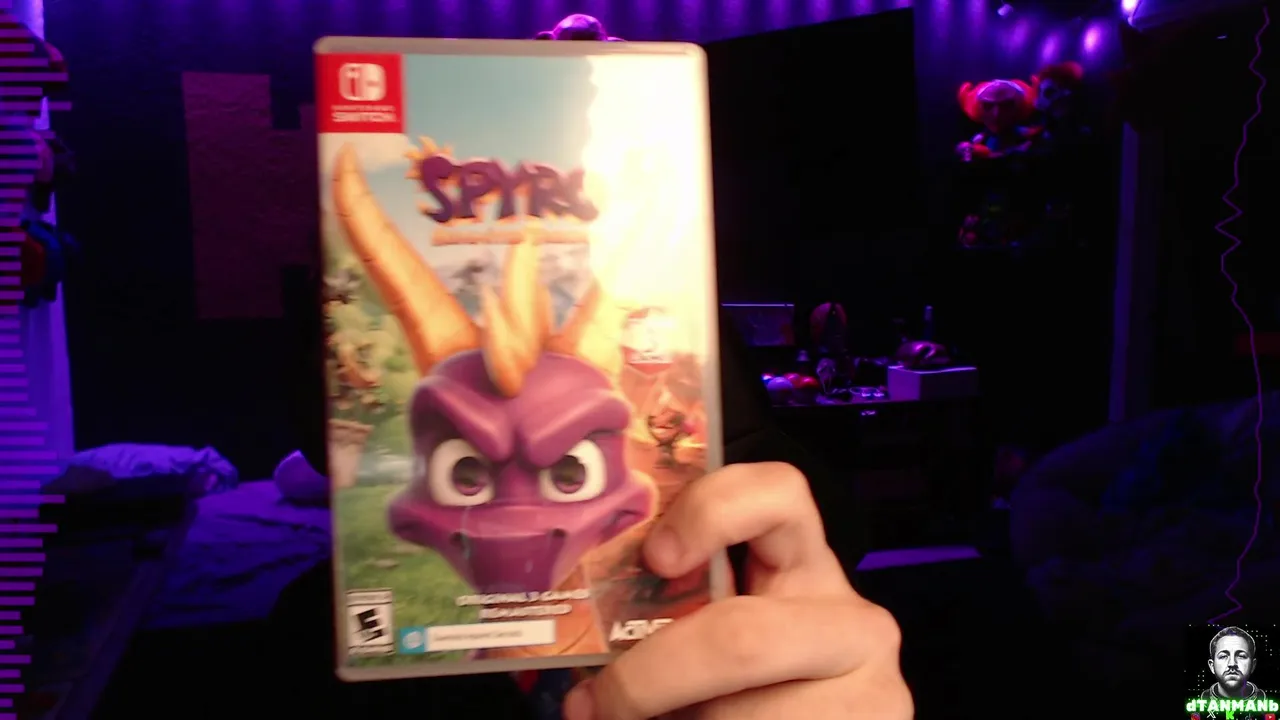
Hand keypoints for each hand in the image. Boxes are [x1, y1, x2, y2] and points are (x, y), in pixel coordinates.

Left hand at [563, 462, 911, 719]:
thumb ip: (670, 622)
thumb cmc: (739, 692)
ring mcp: (870, 688)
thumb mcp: (708, 645)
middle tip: (597, 703)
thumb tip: (584, 646)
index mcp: (802, 569)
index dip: (712, 511)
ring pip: (744, 713)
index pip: (779, 495)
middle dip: (650, 678)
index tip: (653, 556)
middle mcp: (848, 620)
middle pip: (740, 637)